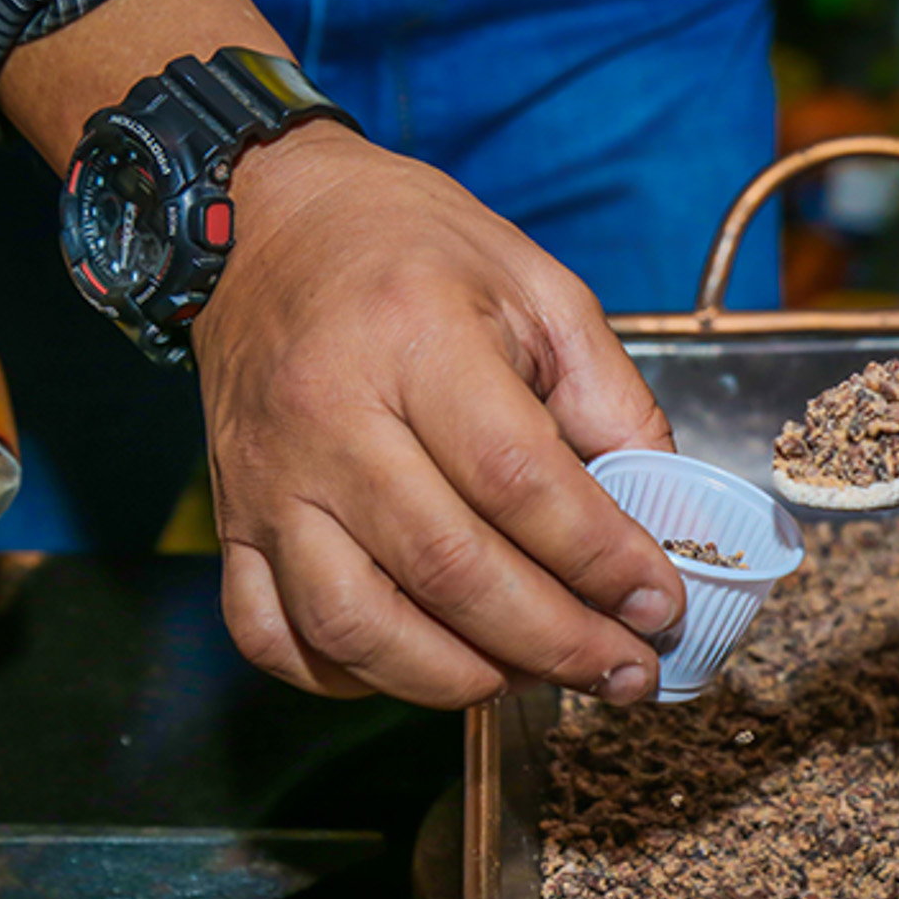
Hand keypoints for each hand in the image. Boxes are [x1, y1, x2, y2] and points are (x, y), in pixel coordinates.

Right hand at [190, 121, 684, 708]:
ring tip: (535, 676)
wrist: (260, 220)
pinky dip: (349, 678)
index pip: (519, 481)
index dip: (601, 560)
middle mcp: (330, 418)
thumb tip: (668, 519)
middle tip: (624, 671)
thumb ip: (612, 401)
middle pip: (450, 570)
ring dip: (461, 678)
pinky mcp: (230, 522)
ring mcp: (269, 482)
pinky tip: (423, 665)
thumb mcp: (539, 289)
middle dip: (556, 641)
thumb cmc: (410, 249)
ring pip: (358, 625)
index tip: (659, 606)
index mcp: (416, 339)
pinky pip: (275, 637)